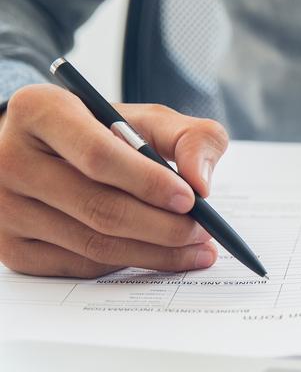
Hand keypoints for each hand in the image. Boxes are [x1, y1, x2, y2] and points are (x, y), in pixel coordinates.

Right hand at [0, 84, 228, 277]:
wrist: (45, 151)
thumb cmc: (104, 132)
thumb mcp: (148, 119)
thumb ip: (190, 137)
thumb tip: (201, 182)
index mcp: (40, 112)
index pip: (98, 155)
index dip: (149, 182)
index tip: (191, 199)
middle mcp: (11, 159)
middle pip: (99, 208)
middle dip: (164, 227)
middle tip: (204, 232)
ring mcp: (5, 208)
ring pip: (93, 244)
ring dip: (155, 252)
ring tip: (195, 247)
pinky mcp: (10, 248)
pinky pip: (81, 266)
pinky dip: (127, 263)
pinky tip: (158, 254)